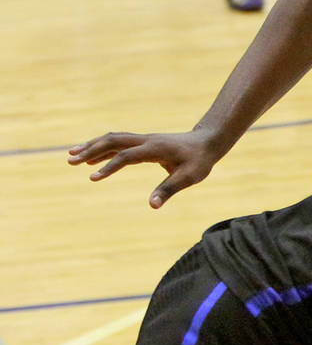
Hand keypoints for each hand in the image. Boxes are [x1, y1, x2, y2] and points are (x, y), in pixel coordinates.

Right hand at [67, 129, 219, 207]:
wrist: (207, 143)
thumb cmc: (199, 161)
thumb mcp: (188, 177)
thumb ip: (169, 189)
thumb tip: (152, 205)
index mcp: (155, 149)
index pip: (126, 157)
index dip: (109, 167)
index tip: (93, 178)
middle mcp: (146, 140)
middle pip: (113, 141)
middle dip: (91, 150)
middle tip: (70, 161)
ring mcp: (144, 139)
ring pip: (113, 139)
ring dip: (92, 146)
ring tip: (72, 157)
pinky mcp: (143, 142)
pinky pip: (119, 142)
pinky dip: (103, 147)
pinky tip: (91, 156)